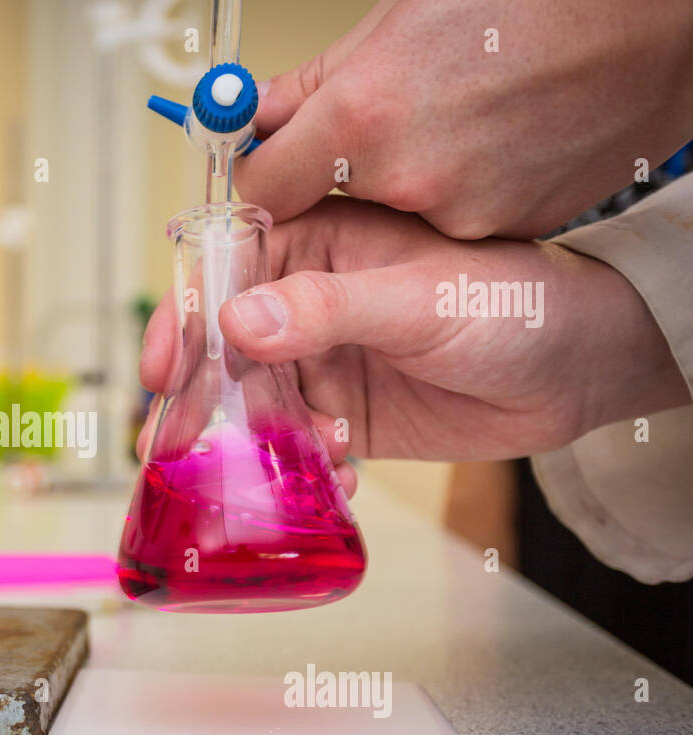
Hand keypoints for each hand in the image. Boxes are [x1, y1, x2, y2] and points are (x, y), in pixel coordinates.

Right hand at [139, 197, 688, 465]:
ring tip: (249, 476)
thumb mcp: (418, 299)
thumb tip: (237, 322)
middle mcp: (304, 302)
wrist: (576, 371)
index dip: (182, 321)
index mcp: (314, 245)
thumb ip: (328, 310)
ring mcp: (319, 362)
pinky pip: (294, 448)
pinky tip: (327, 484)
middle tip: (175, 447)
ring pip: (250, 405)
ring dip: (246, 444)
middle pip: (221, 350)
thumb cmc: (513, 302)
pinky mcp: (339, 416)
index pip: (222, 274)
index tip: (163, 370)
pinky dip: (297, 472)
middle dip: (197, 400)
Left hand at [237, 0, 692, 237]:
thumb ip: (313, 83)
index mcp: (364, 115)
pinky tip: (498, 141)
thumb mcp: (398, 18)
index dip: (265, 170)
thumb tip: (255, 116)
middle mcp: (408, 179)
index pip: (263, 186)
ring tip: (464, 115)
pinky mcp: (509, 231)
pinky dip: (464, 190)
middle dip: (344, 170)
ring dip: (412, 177)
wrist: (650, 20)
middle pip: (334, 203)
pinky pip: (456, 220)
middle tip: (389, 118)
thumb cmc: (530, 1)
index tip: (272, 161)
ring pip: (399, 213)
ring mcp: (463, 213)